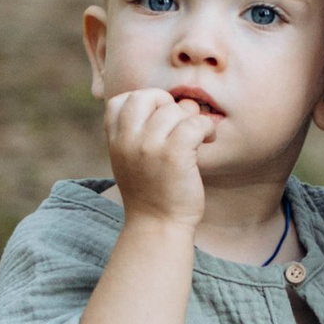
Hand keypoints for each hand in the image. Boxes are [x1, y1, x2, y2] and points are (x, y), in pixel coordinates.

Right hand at [101, 88, 211, 229]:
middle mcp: (128, 141)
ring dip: (191, 118)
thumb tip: (176, 103)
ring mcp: (149, 147)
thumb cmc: (152, 194)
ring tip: (198, 136)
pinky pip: (194, 122)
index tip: (158, 119)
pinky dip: (206, 128)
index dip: (143, 102)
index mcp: (115, 142)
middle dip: (167, 104)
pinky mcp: (174, 154)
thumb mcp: (130, 162)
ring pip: (174, 109)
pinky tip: (208, 139)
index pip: (120, 101)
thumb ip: (137, 134)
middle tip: (180, 124)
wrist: (158, 227)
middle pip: (147, 96)